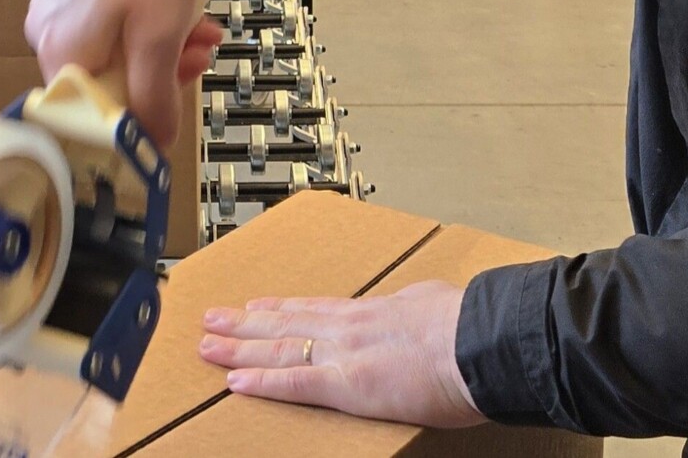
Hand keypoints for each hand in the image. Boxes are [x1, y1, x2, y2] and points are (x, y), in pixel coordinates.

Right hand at [25, 0, 219, 144]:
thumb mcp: (159, 35)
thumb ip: (154, 97)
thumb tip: (152, 147)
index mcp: (60, 55)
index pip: (92, 116)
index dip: (137, 118)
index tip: (175, 102)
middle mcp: (45, 35)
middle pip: (105, 82)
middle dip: (160, 73)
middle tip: (201, 54)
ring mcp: (55, 8)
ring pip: (113, 50)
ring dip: (162, 45)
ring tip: (201, 26)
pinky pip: (108, 22)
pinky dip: (146, 21)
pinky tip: (180, 5)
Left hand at [199, 283, 483, 428]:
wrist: (480, 343)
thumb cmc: (470, 327)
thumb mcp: (436, 302)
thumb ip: (417, 306)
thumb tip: (421, 303)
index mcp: (373, 311)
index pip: (316, 309)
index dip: (282, 309)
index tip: (256, 304)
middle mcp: (349, 327)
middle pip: (286, 325)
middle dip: (245, 323)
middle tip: (212, 319)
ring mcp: (343, 353)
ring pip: (278, 348)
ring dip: (239, 346)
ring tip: (208, 344)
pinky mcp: (346, 384)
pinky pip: (293, 383)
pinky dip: (260, 381)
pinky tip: (234, 380)